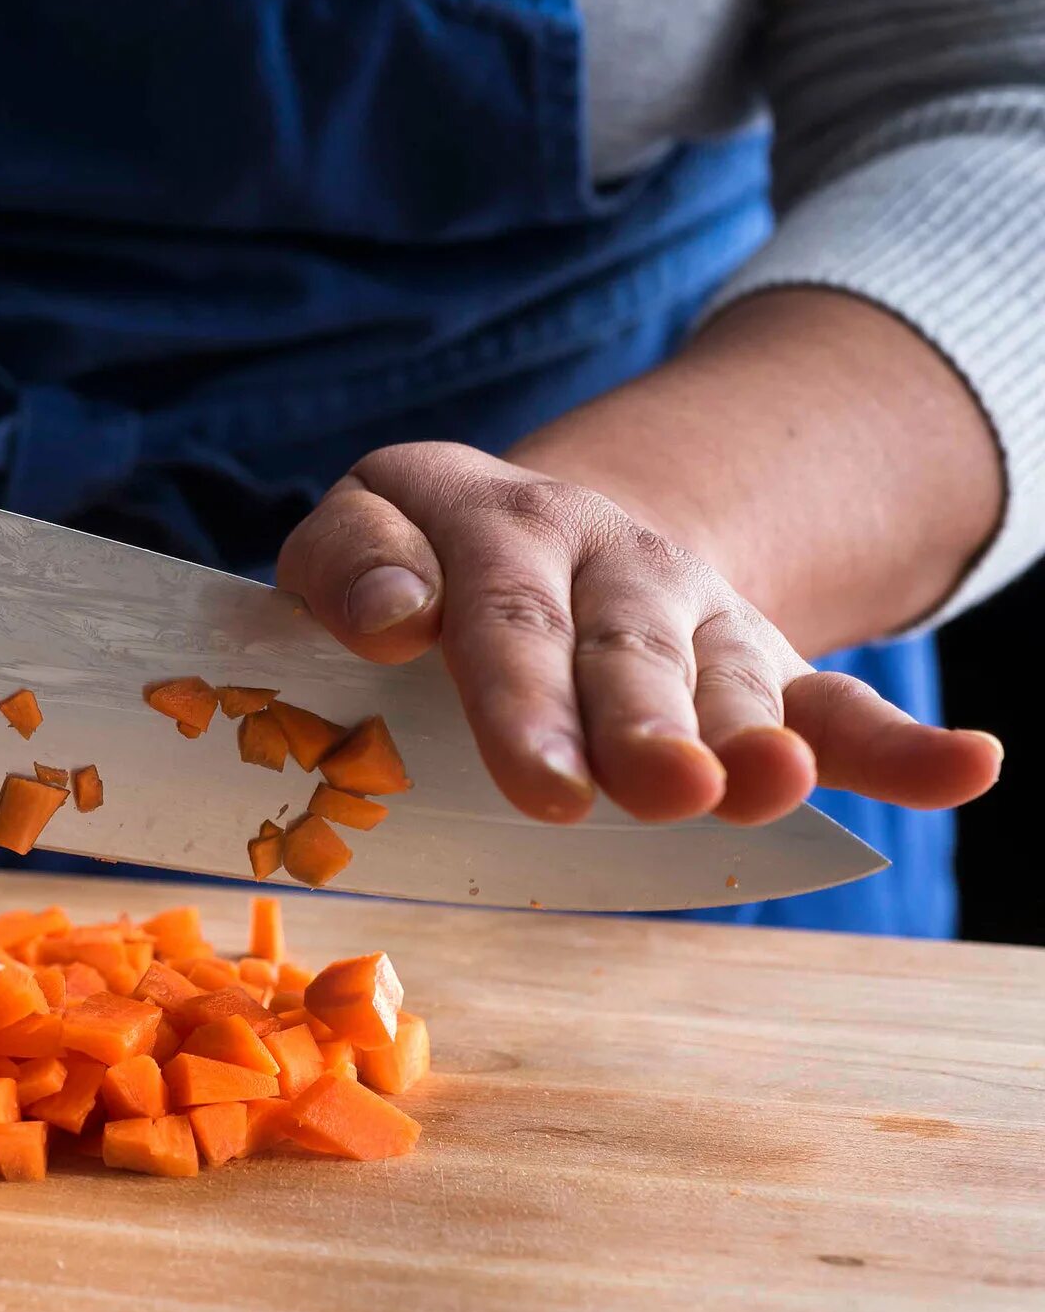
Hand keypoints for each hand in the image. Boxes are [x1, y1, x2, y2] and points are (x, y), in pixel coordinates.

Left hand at [276, 441, 1003, 823]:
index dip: (515, 691)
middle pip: (621, 648)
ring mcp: (692, 611)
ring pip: (724, 677)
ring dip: (744, 736)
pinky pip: (832, 700)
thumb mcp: (363, 528)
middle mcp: (607, 556)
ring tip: (763, 783)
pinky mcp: (757, 662)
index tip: (538, 774)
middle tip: (652, 788)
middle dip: (635, 722)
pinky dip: (896, 744)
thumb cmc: (420, 561)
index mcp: (496, 523)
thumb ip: (347, 565)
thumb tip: (391, 616)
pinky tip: (964, 766)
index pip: (500, 607)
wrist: (537, 530)